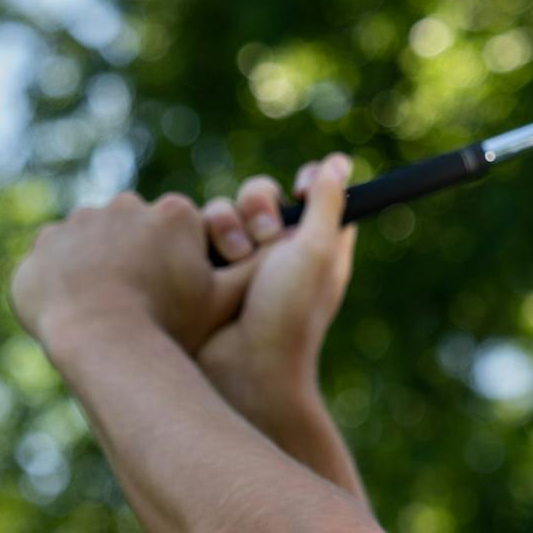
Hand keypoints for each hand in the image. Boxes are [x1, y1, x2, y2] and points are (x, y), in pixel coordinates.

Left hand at [12, 189, 258, 358]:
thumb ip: (254, 270)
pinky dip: (66, 280)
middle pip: (139, 233)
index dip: (181, 265)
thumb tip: (286, 242)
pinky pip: (57, 259)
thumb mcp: (226, 300)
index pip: (182, 232)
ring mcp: (81, 222)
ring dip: (102, 268)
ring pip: (97, 244)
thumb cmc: (169, 322)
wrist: (99, 338)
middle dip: (141, 262)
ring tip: (110, 311)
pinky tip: (78, 310)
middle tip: (144, 306)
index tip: (176, 296)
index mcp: (175, 214)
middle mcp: (127, 205)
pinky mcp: (44, 244)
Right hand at [196, 153, 358, 430]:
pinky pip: (191, 232)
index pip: (309, 195)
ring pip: (221, 210)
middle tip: (264, 236)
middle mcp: (275, 252)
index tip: (297, 186)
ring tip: (231, 258)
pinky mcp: (202, 272)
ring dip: (225, 225)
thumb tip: (340, 162)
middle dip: (258, 207)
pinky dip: (197, 238)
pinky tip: (202, 261)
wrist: (239, 369)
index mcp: (314, 245)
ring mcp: (235, 263)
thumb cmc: (288, 315)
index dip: (304, 183)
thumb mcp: (316, 253)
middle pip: (259, 196)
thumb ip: (327, 204)